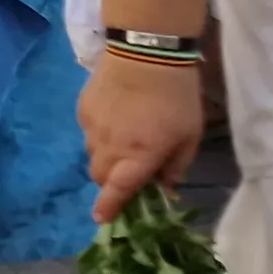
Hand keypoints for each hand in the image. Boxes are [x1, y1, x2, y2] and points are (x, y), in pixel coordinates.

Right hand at [80, 52, 209, 221]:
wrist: (146, 53)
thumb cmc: (177, 98)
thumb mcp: (189, 135)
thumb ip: (176, 165)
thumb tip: (164, 187)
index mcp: (139, 156)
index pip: (118, 190)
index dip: (109, 208)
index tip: (102, 220)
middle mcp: (110, 147)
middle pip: (99, 176)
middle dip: (110, 182)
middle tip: (127, 173)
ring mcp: (92, 128)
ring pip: (92, 155)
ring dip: (106, 158)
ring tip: (123, 140)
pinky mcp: (83, 110)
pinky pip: (88, 132)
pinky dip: (100, 134)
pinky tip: (116, 118)